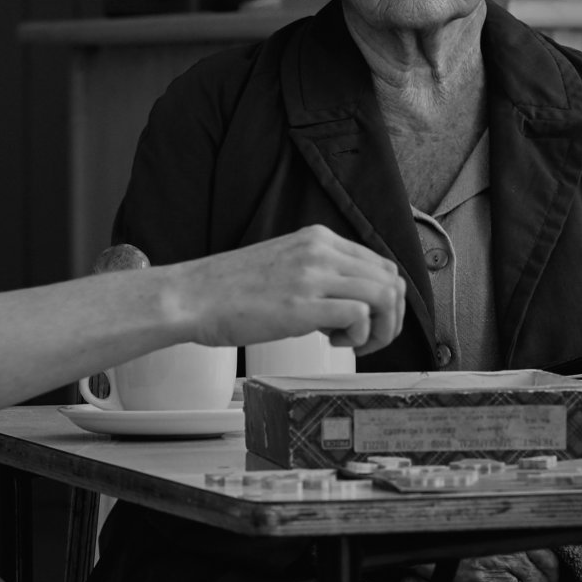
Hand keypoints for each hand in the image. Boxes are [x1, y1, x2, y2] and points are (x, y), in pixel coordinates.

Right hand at [178, 224, 404, 353]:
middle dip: (390, 317)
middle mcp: (320, 250)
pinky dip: (358, 336)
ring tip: (352, 343)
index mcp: (317, 239)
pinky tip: (333, 342)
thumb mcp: (285, 267)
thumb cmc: (230, 291)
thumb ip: (319, 277)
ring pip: (383, 295)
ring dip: (379, 329)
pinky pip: (360, 315)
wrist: (191, 297)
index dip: (385, 299)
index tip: (369, 321)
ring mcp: (312, 275)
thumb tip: (352, 306)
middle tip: (368, 339)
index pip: (380, 264)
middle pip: (390, 279)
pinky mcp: (302, 304)